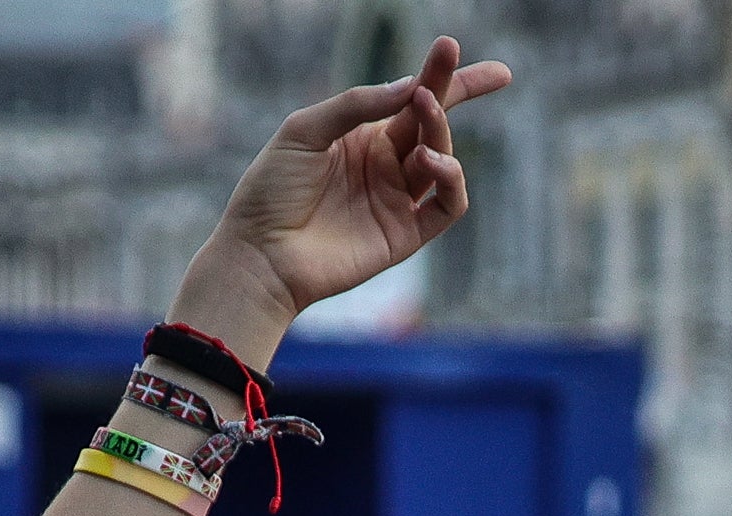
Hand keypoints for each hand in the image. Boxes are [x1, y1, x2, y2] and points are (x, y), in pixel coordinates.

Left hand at [172, 39, 512, 358]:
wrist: (260, 254)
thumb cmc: (272, 191)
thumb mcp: (305, 130)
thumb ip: (356, 105)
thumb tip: (411, 86)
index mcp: (363, 137)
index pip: (411, 99)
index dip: (440, 74)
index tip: (452, 44)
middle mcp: (385, 166)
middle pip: (433, 121)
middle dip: (456, 89)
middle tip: (471, 66)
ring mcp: (397, 200)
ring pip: (443, 158)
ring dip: (441, 131)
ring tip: (424, 111)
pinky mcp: (405, 235)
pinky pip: (448, 205)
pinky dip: (452, 180)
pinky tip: (431, 160)